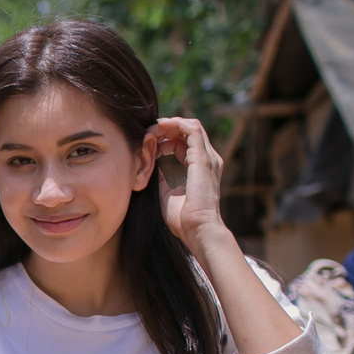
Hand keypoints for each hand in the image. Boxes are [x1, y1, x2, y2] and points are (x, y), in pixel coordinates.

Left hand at [147, 116, 226, 253]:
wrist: (197, 229)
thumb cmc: (182, 218)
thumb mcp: (166, 191)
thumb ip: (162, 176)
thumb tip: (149, 166)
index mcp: (200, 168)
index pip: (184, 142)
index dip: (164, 139)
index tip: (146, 143)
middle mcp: (207, 159)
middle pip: (187, 132)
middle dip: (165, 129)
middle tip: (146, 133)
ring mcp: (207, 157)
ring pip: (189, 127)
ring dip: (169, 125)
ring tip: (151, 130)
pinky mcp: (203, 158)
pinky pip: (192, 130)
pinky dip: (175, 125)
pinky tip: (159, 128)